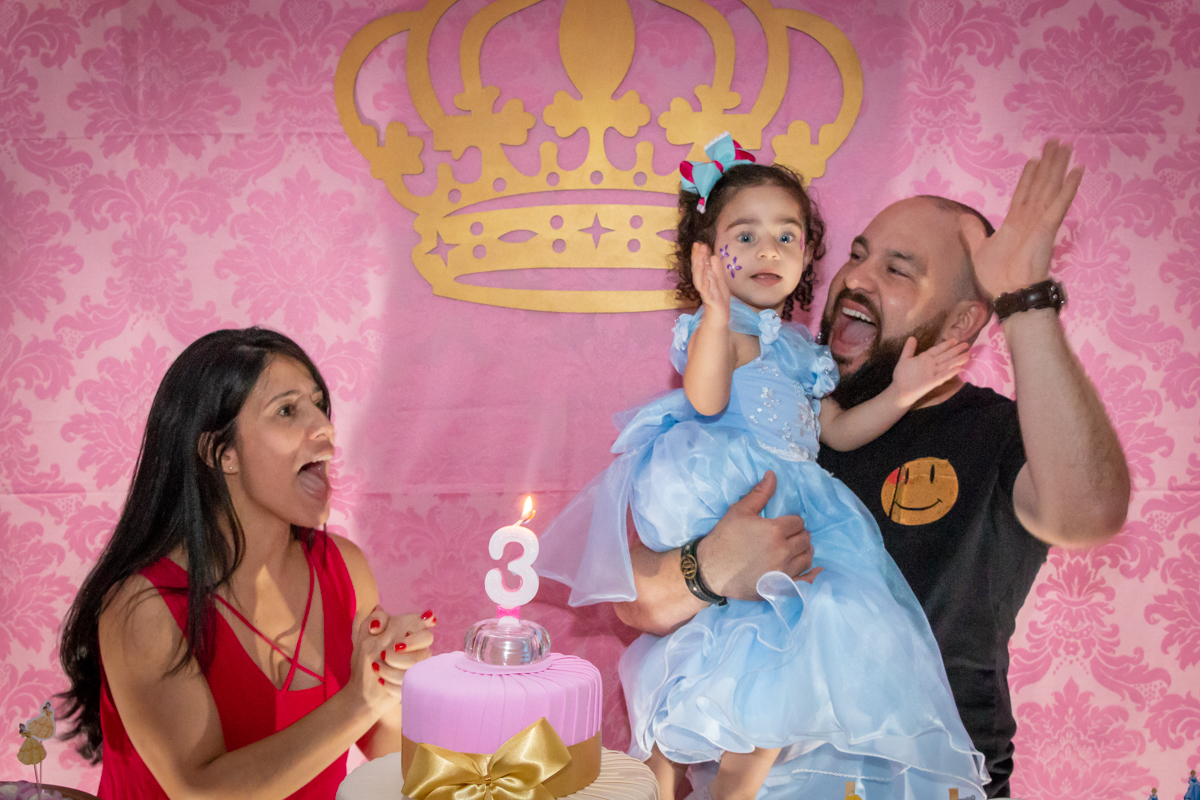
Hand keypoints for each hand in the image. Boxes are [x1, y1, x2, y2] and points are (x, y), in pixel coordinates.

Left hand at [345, 606, 434, 718]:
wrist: (361, 692)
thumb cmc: (365, 660)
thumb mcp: (363, 636)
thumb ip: (373, 618)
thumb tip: (380, 607)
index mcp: (408, 633)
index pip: (422, 625)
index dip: (412, 632)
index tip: (397, 640)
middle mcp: (417, 650)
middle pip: (426, 644)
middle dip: (405, 651)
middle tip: (385, 655)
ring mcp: (417, 668)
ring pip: (416, 666)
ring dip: (391, 669)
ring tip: (376, 669)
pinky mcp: (413, 685)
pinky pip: (408, 684)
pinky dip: (391, 685)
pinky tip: (381, 683)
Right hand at [692, 242, 730, 325]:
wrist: (720, 317)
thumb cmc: (720, 300)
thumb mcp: (721, 281)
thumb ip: (717, 269)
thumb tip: (713, 256)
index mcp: (707, 278)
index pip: (702, 264)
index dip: (700, 254)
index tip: (700, 243)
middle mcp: (704, 283)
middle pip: (698, 268)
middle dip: (697, 257)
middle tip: (697, 245)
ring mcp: (705, 291)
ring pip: (699, 277)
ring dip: (698, 266)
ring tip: (698, 257)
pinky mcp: (708, 299)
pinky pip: (704, 289)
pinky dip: (703, 281)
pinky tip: (704, 275)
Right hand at [696, 471, 817, 599]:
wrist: (710, 570)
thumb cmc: (724, 539)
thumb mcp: (739, 511)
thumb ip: (759, 494)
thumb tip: (772, 475)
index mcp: (775, 530)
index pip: (797, 522)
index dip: (791, 522)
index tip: (783, 525)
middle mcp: (783, 551)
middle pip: (804, 539)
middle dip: (798, 535)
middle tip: (789, 536)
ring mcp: (784, 571)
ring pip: (807, 557)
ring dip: (804, 551)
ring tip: (795, 550)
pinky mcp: (781, 587)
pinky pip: (806, 581)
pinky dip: (812, 574)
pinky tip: (815, 570)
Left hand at [890, 337, 970, 406]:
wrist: (899, 390)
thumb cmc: (902, 376)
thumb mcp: (904, 359)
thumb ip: (909, 349)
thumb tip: (912, 337)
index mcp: (925, 359)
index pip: (938, 350)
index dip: (946, 345)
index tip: (955, 340)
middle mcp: (931, 365)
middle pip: (946, 356)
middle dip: (956, 351)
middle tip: (967, 345)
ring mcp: (933, 374)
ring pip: (947, 365)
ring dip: (957, 360)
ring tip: (968, 355)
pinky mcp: (932, 383)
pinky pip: (942, 376)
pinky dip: (950, 372)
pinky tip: (959, 368)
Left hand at [966, 138, 1083, 297]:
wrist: (1010, 292)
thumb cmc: (998, 277)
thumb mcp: (979, 250)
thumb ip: (974, 233)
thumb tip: (964, 219)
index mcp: (1015, 223)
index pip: (1024, 193)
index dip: (1029, 175)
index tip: (1035, 158)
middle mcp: (1030, 219)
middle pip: (1040, 184)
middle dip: (1048, 163)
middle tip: (1056, 142)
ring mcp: (1041, 222)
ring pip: (1050, 187)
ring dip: (1058, 166)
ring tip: (1066, 146)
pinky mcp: (1048, 228)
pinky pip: (1060, 204)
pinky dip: (1068, 188)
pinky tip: (1077, 171)